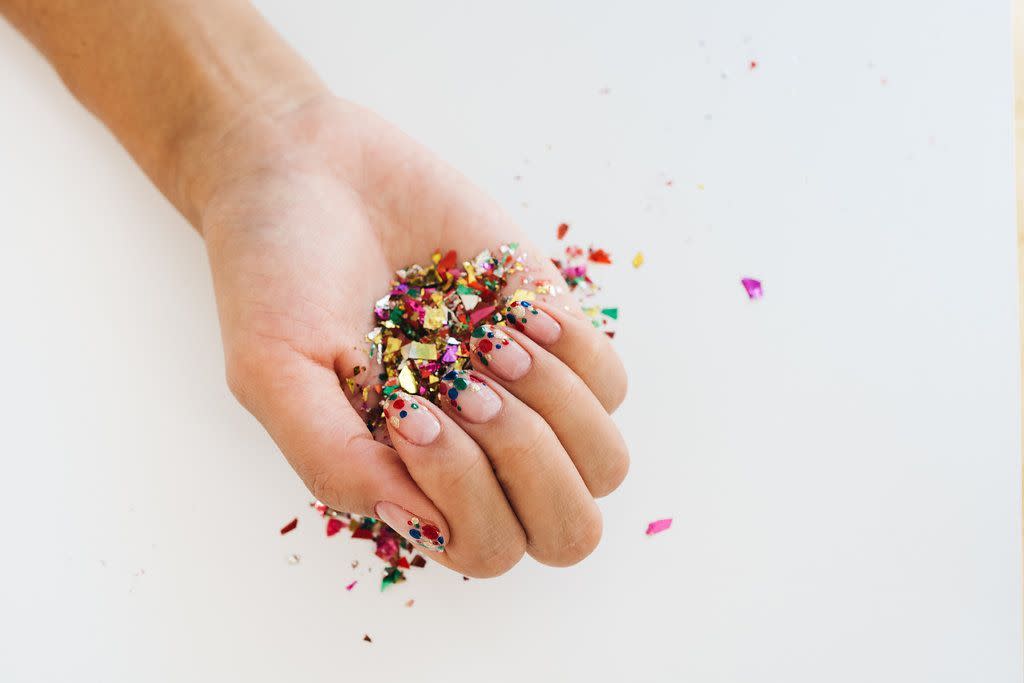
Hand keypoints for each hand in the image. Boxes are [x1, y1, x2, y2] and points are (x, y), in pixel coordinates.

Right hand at [196, 93, 628, 576]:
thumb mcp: (273, 371)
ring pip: (603, 462)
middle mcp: (477, 454)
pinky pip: (612, 382)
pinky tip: (512, 307)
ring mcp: (524, 398)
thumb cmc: (279, 275)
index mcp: (409, 481)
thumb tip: (428, 531)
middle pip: (565, 529)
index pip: (484, 547)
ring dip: (553, 403)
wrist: (311, 170)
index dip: (465, 493)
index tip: (405, 407)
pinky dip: (574, 350)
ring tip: (488, 339)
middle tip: (463, 388)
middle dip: (528, 463)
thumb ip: (334, 460)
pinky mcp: (556, 334)